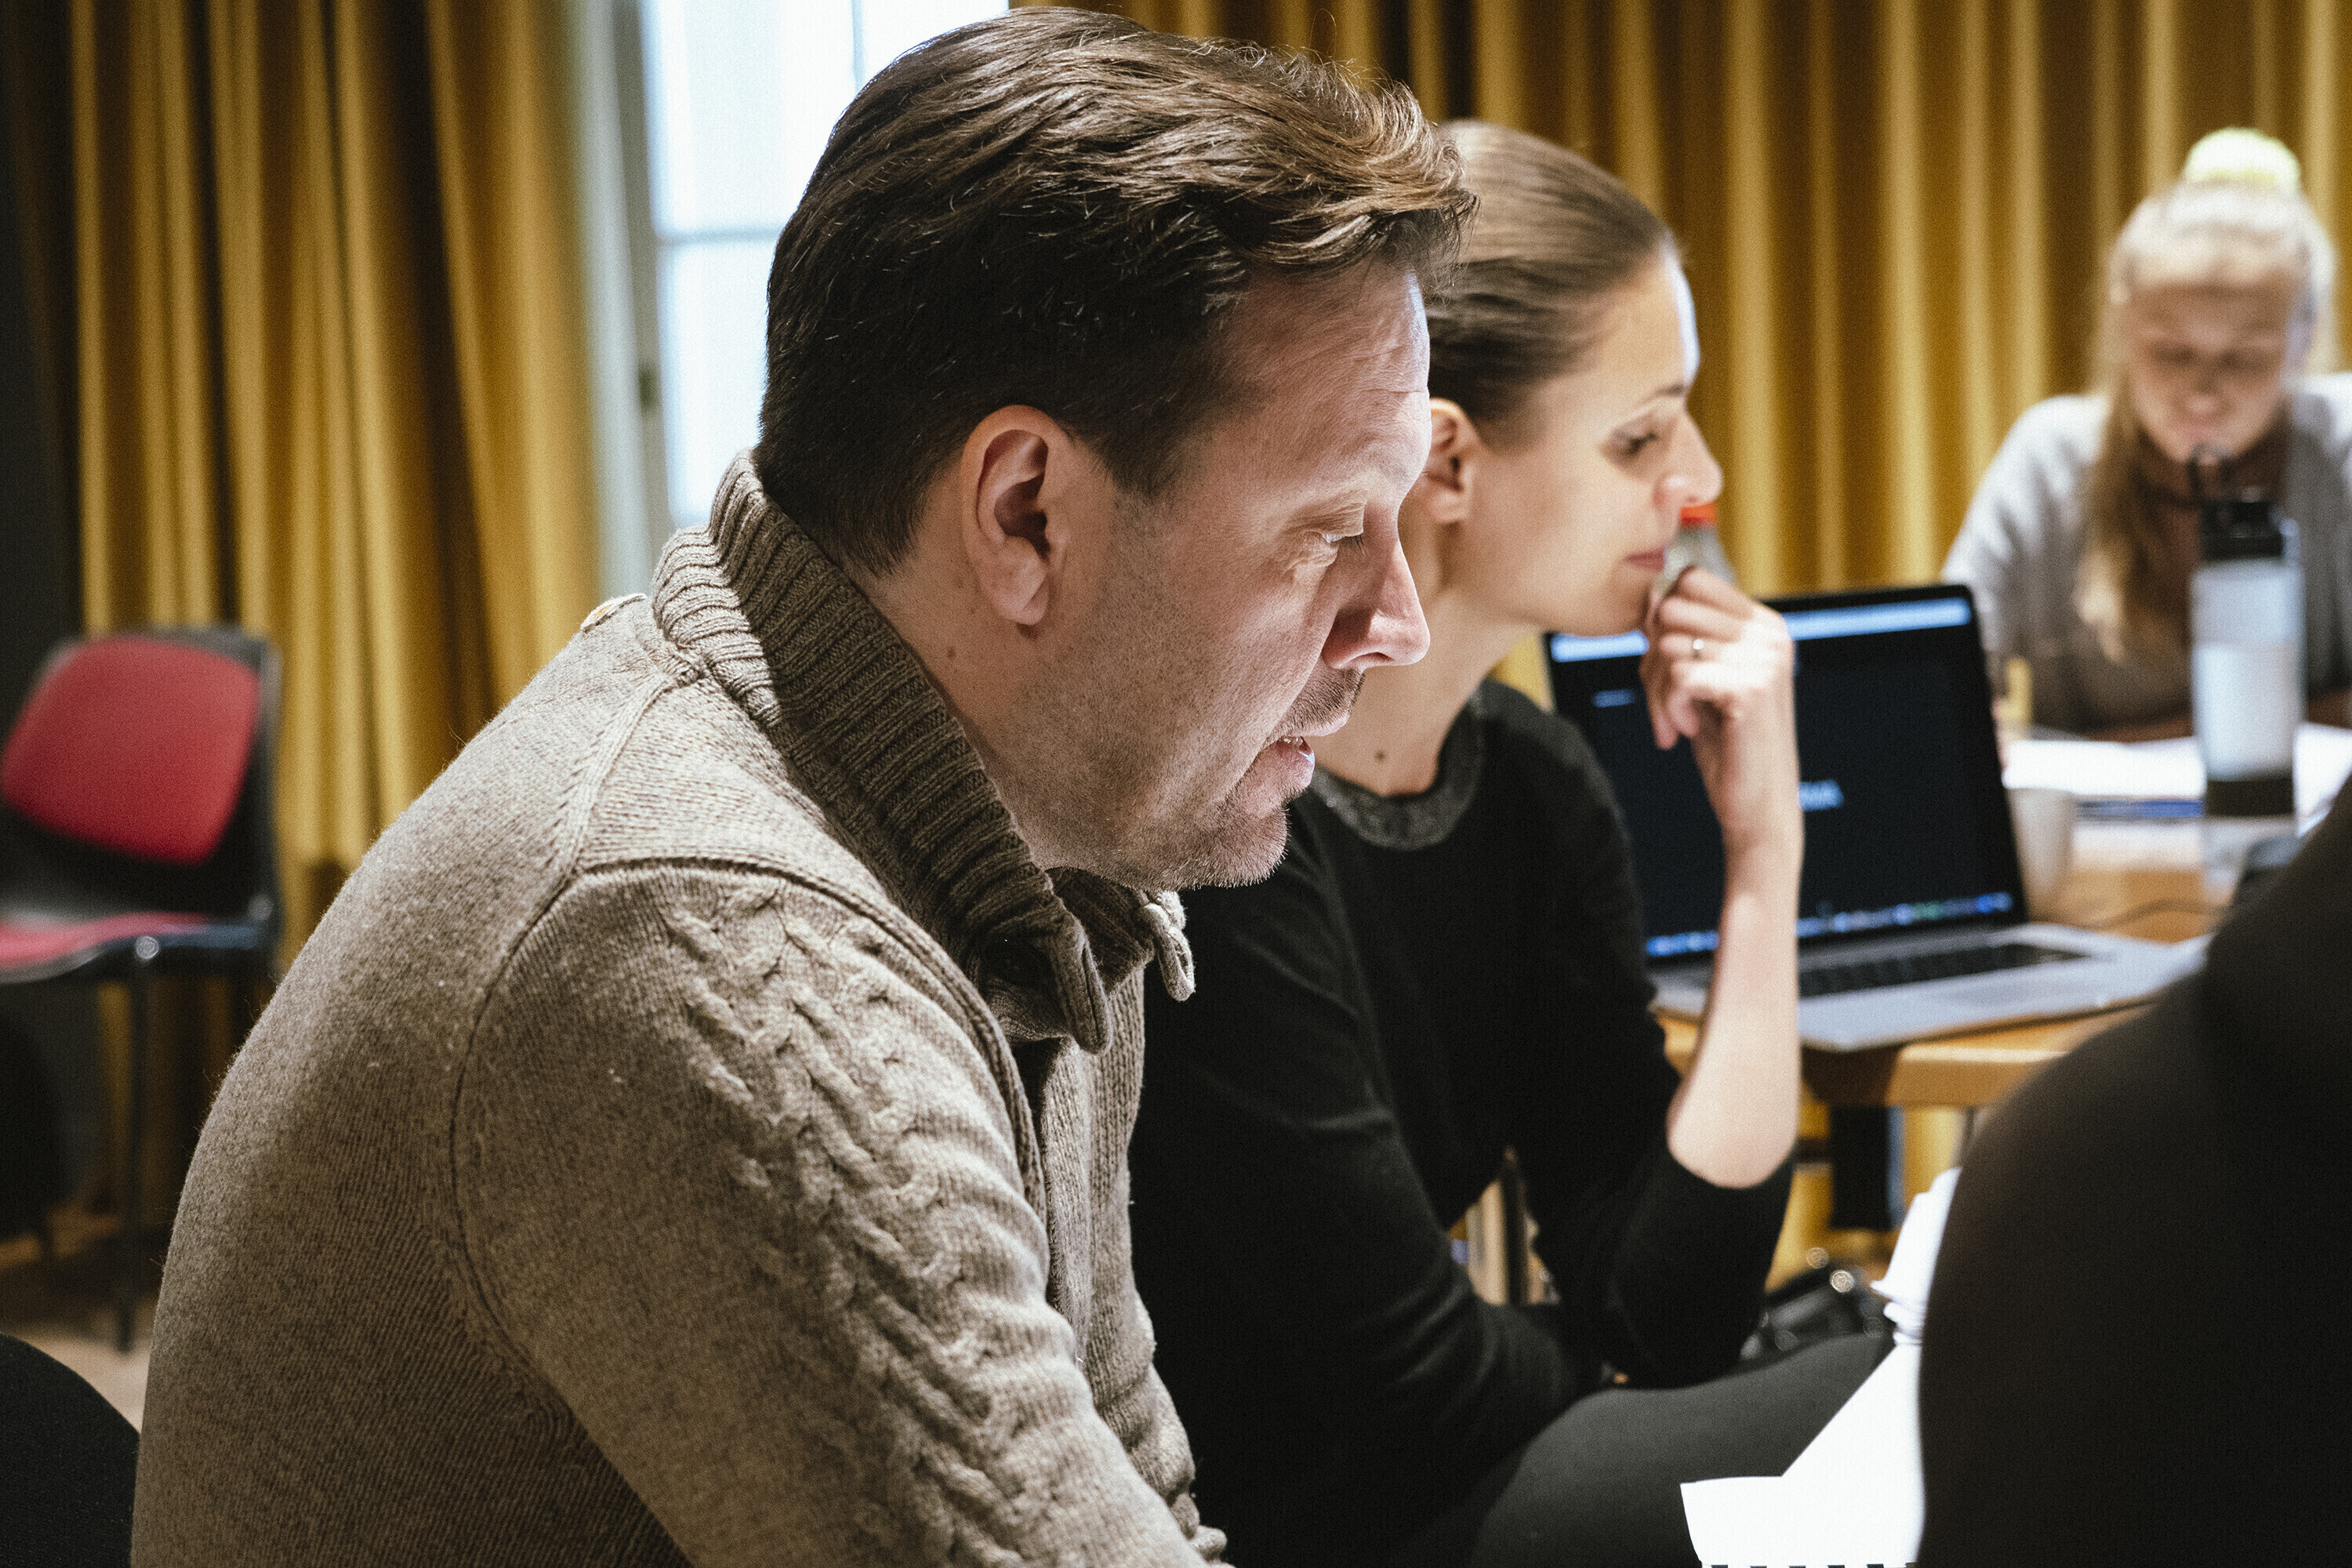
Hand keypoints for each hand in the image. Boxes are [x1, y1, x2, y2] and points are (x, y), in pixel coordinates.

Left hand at [1639, 567, 1801, 874]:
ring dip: (1656, 690)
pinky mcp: (1752, 688)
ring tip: (1673, 721)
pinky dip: (1667, 707)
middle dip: (1651, 656)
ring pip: (1669, 643)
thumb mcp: (1702, 681)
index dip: (1660, 618)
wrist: (1758, 807)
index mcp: (1763, 623)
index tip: (1661, 663)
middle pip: (1672, 607)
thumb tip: (1648, 598)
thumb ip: (1683, 638)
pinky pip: (1678, 673)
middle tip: (1661, 700)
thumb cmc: (1727, 745)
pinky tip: (1683, 731)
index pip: (1691, 578)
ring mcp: (1765, 658)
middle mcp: (1770, 633)